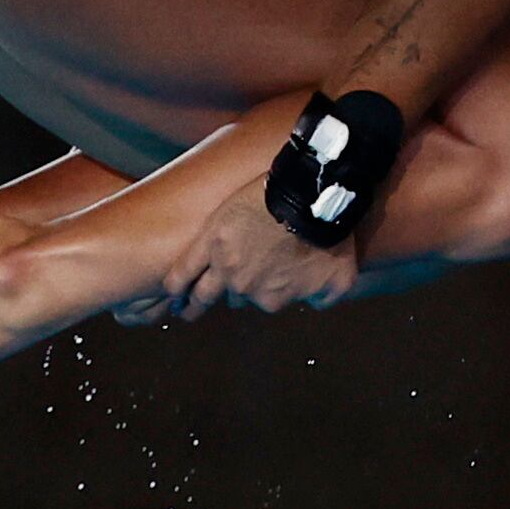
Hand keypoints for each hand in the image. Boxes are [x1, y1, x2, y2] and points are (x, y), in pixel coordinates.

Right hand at [161, 182, 359, 320]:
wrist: (311, 201)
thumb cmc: (328, 236)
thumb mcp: (339, 280)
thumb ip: (324, 298)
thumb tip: (313, 303)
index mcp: (271, 297)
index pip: (261, 300)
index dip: (261, 290)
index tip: (258, 282)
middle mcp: (245, 288)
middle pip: (230, 297)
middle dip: (222, 299)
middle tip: (205, 306)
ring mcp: (225, 265)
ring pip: (202, 289)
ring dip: (192, 301)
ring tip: (183, 307)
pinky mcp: (210, 240)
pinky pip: (185, 268)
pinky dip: (176, 281)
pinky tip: (170, 290)